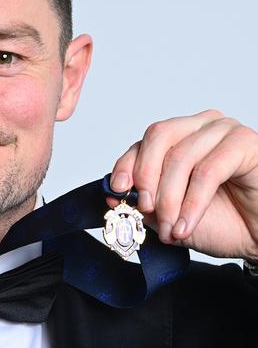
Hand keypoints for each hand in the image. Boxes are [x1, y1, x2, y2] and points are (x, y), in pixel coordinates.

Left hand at [108, 109, 257, 259]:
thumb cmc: (223, 221)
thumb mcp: (170, 213)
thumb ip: (143, 201)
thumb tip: (112, 194)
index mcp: (180, 136)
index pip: (144, 141)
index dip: (127, 165)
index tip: (117, 190)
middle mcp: (200, 127)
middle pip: (158, 137)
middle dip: (146, 177)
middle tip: (146, 209)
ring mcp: (224, 131)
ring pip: (180, 157)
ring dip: (170, 199)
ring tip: (170, 228)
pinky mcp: (245, 145)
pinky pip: (207, 172)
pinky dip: (192, 203)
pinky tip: (185, 225)